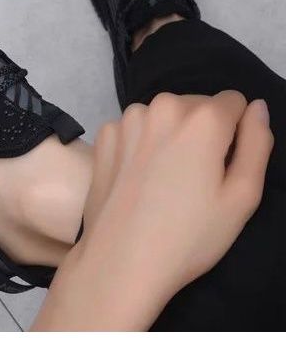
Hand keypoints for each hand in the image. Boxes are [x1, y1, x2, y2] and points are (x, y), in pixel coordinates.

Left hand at [32, 91, 272, 330]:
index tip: (221, 163)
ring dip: (170, 133)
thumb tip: (257, 106)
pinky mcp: (105, 134)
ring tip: (163, 176)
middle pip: (196, 105)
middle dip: (201, 130)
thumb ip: (257, 143)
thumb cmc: (189, 235)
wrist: (120, 260)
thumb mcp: (242, 196)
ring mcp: (127, 118)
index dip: (234, 132)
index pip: (233, 102)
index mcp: (202, 118)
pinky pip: (135, 127)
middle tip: (192, 176)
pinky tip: (136, 174)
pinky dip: (140, 141)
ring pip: (164, 114)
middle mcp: (162, 106)